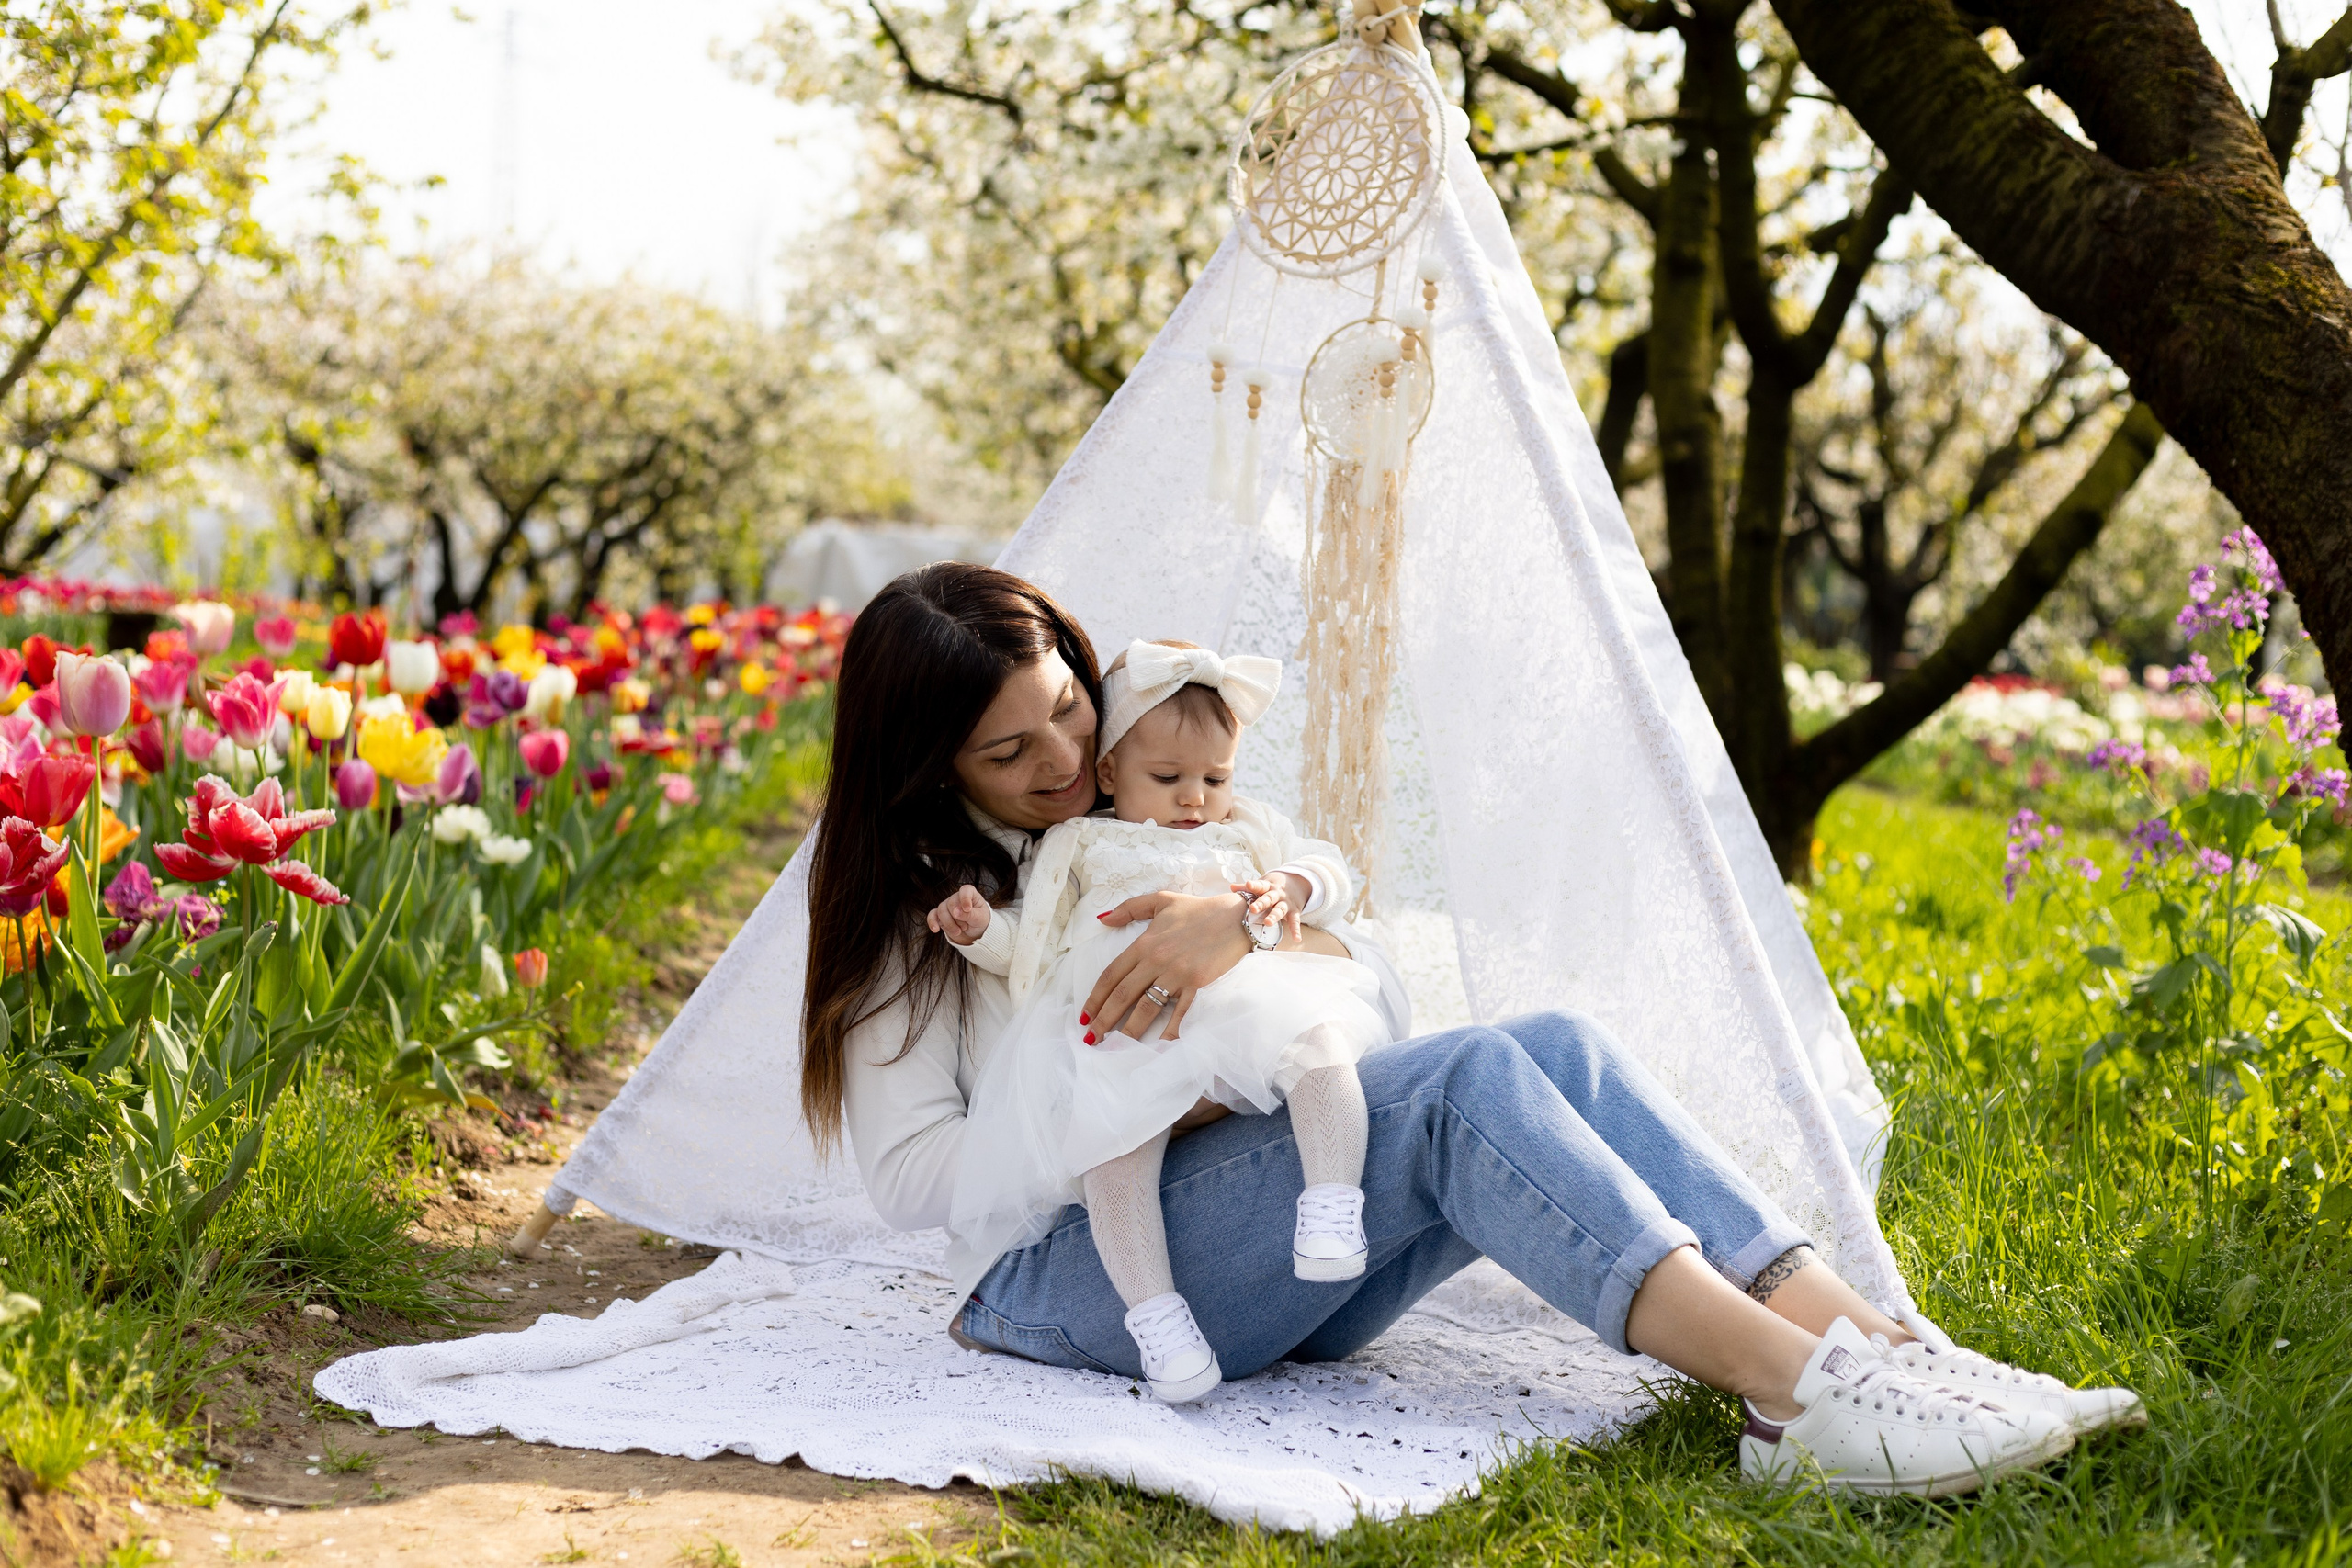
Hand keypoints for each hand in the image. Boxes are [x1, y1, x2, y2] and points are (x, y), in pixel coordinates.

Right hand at [925, 884, 991, 945]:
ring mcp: (947, 906)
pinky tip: (935, 929)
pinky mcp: (940, 916)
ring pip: (941, 911)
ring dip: (949, 924)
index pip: (965, 890)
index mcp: (970, 894)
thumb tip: (955, 912)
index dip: (965, 899)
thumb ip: (969, 915)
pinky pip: (932, 915)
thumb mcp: (980, 919)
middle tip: (965, 927)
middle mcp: (957, 898)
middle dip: (957, 918)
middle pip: (951, 904)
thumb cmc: (980, 922)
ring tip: (958, 932)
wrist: (975, 933)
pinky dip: (932, 922)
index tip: (968, 909)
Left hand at [1084, 890, 1251, 1041]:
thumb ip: (1129, 908)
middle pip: (1123, 995)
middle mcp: (1156, 960)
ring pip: (1146, 1007)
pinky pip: (1181, 1013)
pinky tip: (1159, 1047)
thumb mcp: (1161, 901)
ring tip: (1114, 1048)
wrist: (1237, 917)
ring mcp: (1177, 974)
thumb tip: (1102, 919)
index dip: (1095, 997)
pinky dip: (1170, 1031)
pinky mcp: (1197, 985)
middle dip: (1104, 1019)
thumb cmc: (1198, 910)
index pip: (1112, 974)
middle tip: (1090, 1039)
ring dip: (1128, 1030)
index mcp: (1144, 943)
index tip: (1084, 1015)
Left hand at [1233, 874, 1306, 945]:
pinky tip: (1296, 939)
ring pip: (1280, 909)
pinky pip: (1295, 921)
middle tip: (1253, 909)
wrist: (1298, 882)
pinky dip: (1296, 930)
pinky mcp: (1294, 911)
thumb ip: (1248, 888)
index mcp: (1268, 886)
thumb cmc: (1273, 886)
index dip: (1254, 885)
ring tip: (1268, 923)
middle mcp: (1277, 894)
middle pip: (1269, 898)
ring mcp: (1286, 903)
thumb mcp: (1263, 884)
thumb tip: (1232, 887)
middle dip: (1261, 903)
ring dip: (1274, 916)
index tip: (1248, 884)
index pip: (1260, 885)